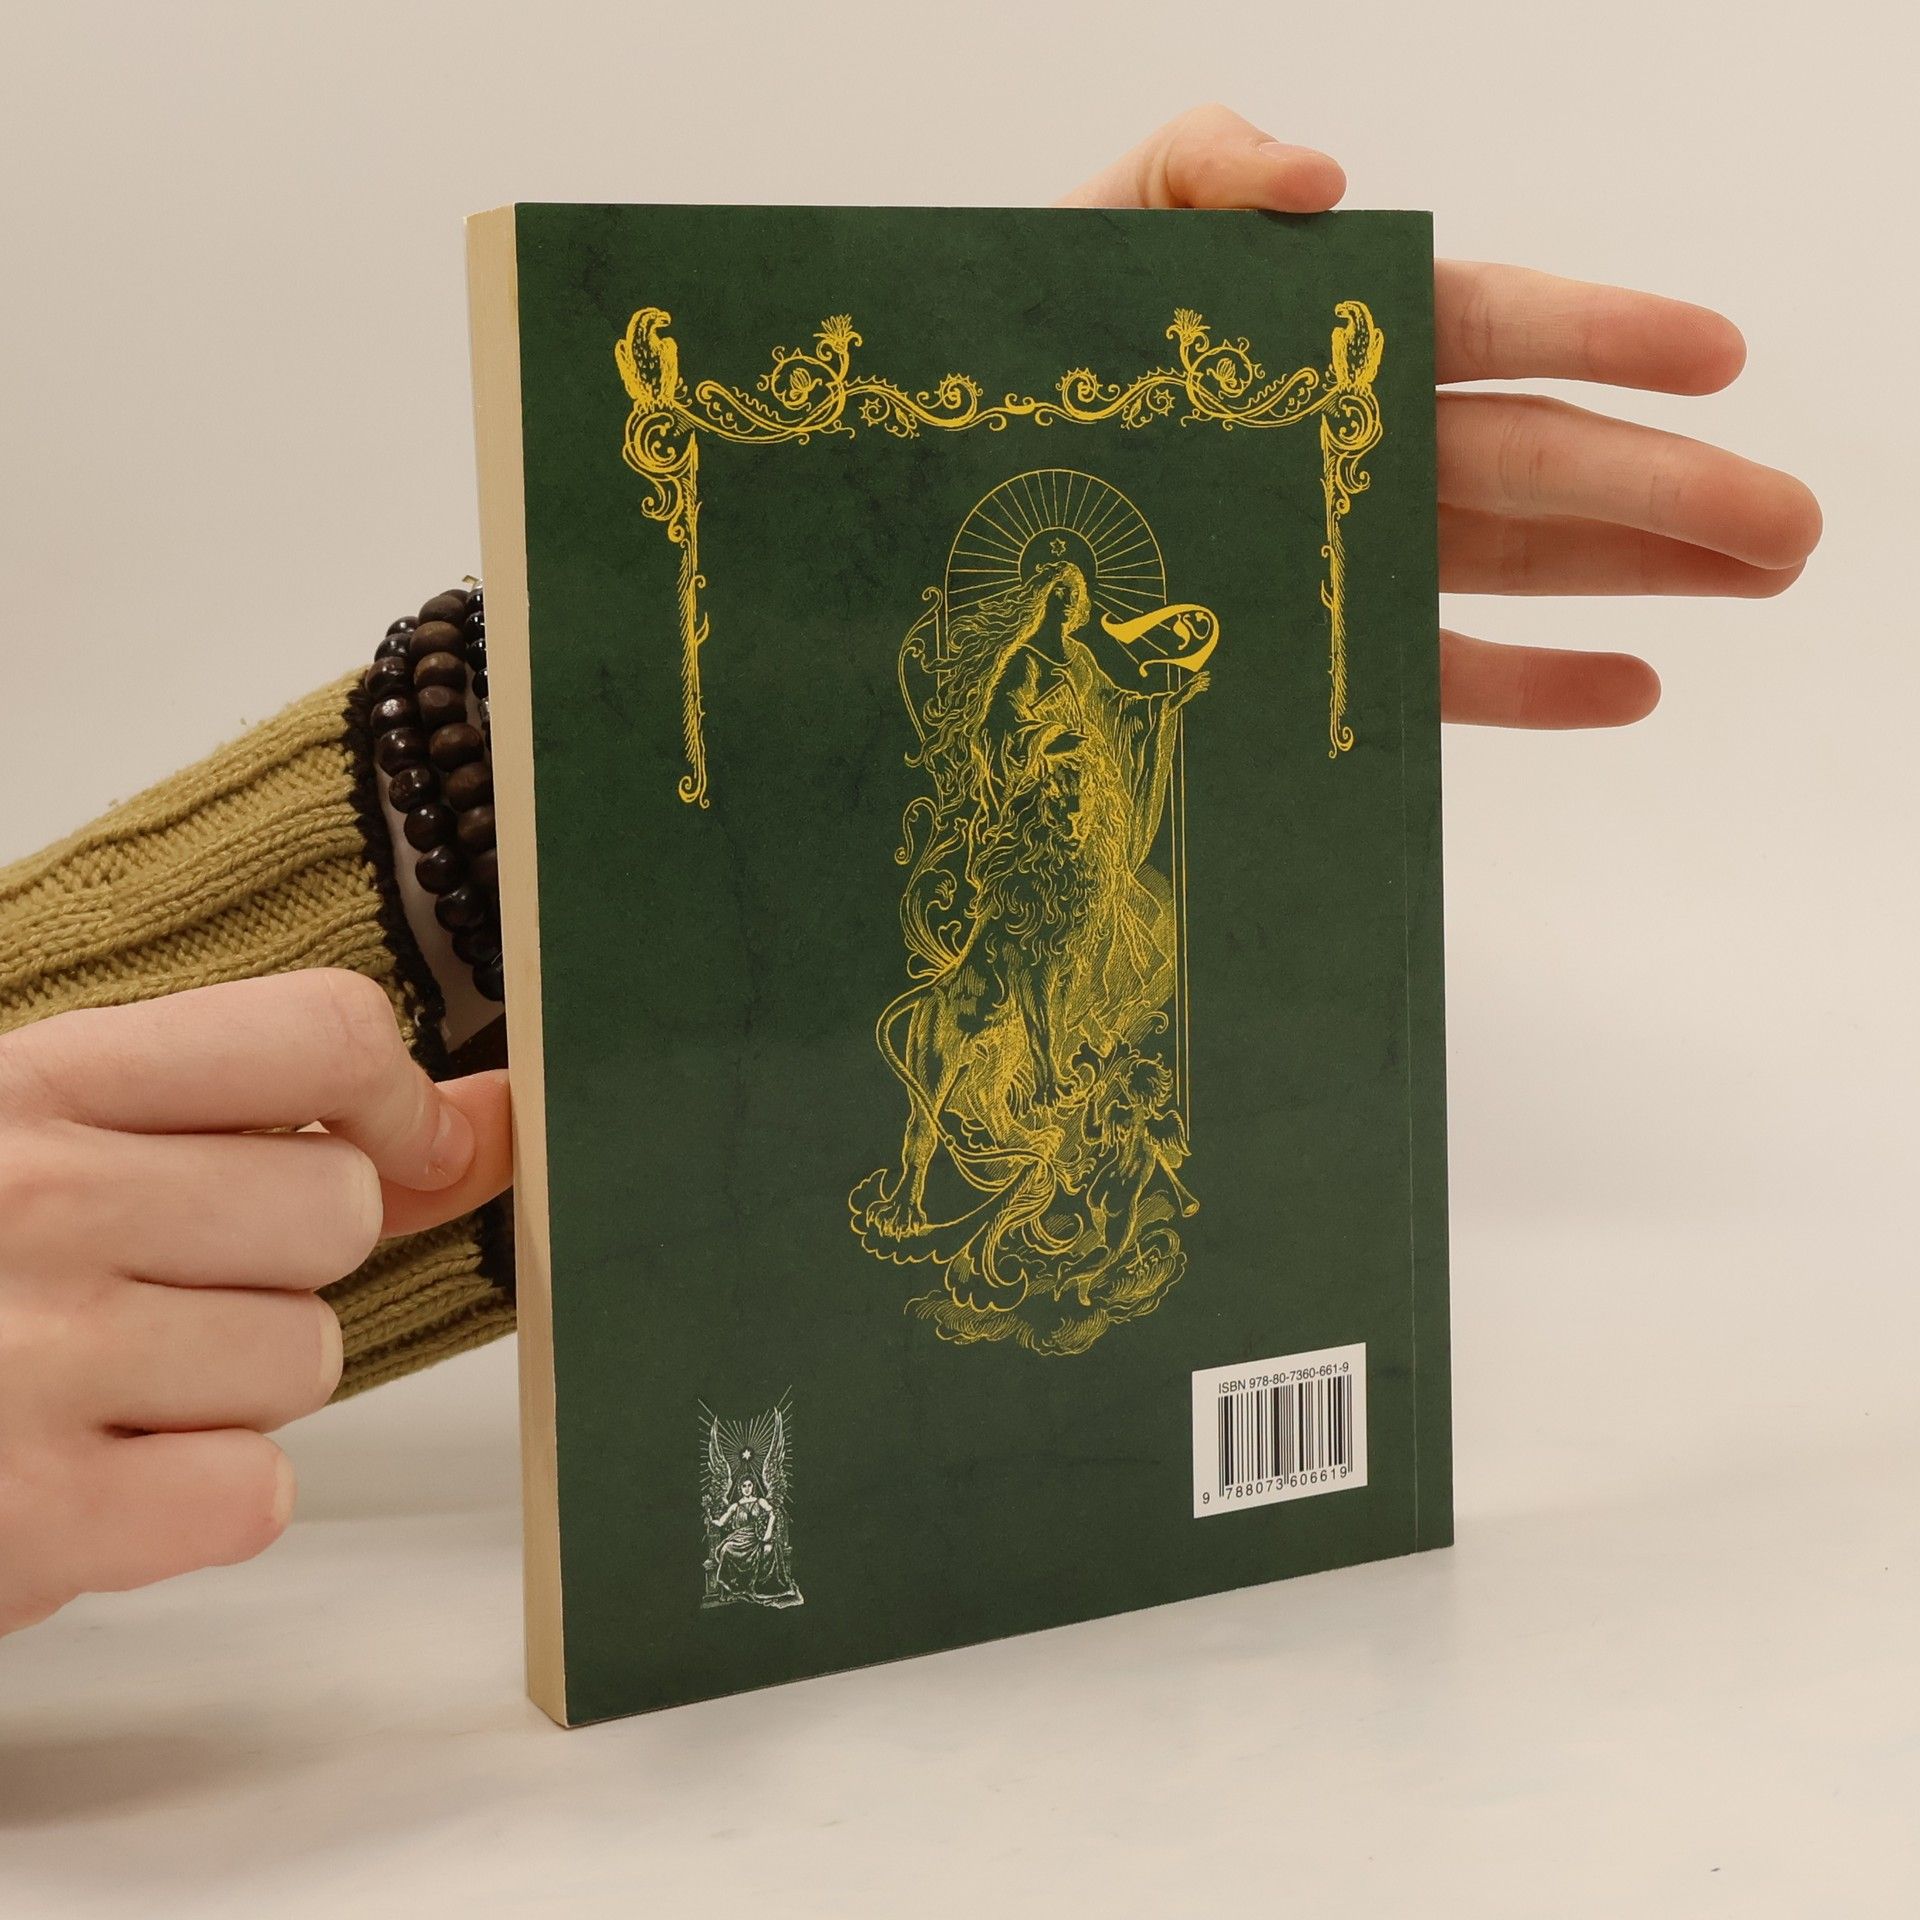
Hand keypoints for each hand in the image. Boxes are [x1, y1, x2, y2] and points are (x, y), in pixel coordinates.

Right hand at [0, 969, 511, 1634]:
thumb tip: (497, 1121)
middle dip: (281, 1268)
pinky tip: (89, 1473)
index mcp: (39, 1082)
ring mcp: (27, 1358)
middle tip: (156, 1286)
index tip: (385, 1142)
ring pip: (308, 1359)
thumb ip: (281, 1119)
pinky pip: (254, 1494)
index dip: (390, 1100)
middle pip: (342, 1213)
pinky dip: (193, 1502)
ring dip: (232, 1391)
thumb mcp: (58, 1141)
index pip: (324, 1032)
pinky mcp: (30, 1518)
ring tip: (99, 1383)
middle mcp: (33, 1196)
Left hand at [1059, 105, 1823, 726]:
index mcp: (1339, 333)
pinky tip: (1632, 690)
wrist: (947, 483)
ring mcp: (1348, 550)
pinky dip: (1531, 685)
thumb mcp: (1101, 225)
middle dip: (1670, 489)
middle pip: (1544, 460)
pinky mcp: (1314, 647)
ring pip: (1521, 563)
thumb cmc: (1023, 346)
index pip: (1501, 326)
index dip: (1610, 336)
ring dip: (1642, 577)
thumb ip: (1203, 164)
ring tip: (1762, 582)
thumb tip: (1325, 178)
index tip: (1718, 355)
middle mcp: (1365, 443)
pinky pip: (1437, 673)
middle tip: (1796, 522)